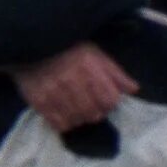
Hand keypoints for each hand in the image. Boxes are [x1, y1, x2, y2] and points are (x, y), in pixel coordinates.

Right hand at [10, 43, 137, 132]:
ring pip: (77, 121)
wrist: (32, 43)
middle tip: (88, 105)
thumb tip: (134, 89)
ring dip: (79, 118)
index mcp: (90, 66)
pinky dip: (64, 122)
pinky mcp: (39, 100)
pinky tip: (62, 112)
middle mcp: (73, 80)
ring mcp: (54, 92)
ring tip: (75, 108)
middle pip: (94, 114)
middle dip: (95, 112)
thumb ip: (114, 72)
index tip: (103, 99)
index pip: (110, 100)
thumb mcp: (94, 52)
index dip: (109, 103)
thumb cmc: (68, 47)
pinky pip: (58, 124)